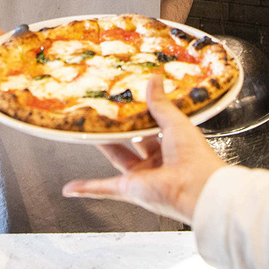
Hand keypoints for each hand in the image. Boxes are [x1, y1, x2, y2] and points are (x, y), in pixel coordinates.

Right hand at [62, 75, 227, 223]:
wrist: (196, 188)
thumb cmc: (194, 157)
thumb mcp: (176, 122)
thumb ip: (160, 103)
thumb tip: (154, 80)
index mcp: (173, 145)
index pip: (153, 127)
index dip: (140, 115)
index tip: (128, 101)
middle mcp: (158, 161)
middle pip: (132, 142)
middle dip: (118, 129)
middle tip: (105, 113)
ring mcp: (143, 176)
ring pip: (117, 158)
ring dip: (103, 146)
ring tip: (87, 130)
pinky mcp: (130, 188)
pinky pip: (104, 188)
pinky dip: (87, 189)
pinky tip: (72, 188)